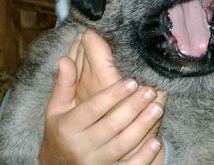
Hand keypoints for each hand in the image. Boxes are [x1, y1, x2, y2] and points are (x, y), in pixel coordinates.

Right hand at [38, 29, 166, 164]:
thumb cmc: (60, 132)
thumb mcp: (55, 110)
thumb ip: (64, 85)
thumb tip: (64, 58)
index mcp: (68, 127)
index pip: (93, 108)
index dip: (113, 94)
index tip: (132, 81)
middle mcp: (80, 146)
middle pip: (111, 125)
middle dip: (133, 107)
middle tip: (150, 91)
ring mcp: (94, 163)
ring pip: (122, 144)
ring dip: (142, 126)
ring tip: (157, 108)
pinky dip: (143, 156)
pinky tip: (155, 142)